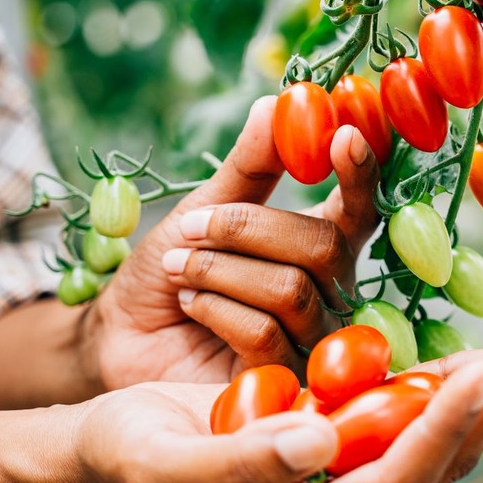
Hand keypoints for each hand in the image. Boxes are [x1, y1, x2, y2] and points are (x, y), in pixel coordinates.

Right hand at [75, 319, 482, 482]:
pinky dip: (448, 378)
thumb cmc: (129, 460)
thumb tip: (321, 441)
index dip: (437, 431)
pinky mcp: (344, 436)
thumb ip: (244, 460)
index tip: (478, 375)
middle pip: (437, 458)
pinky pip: (409, 412)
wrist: (112, 451)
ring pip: (436, 434)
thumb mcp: (170, 464)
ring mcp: (345, 471)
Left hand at [89, 96, 381, 389]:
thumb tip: (278, 102)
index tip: (344, 134)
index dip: (362, 173)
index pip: (361, 208)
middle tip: (193, 227)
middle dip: (250, 229)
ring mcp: (311, 339)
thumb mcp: (204, 208)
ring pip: (291, 290)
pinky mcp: (283, 379)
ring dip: (221, 269)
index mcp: (322, 244)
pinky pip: (266, 333)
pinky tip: (190, 305)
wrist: (121, 335)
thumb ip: (249, 165)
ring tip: (179, 267)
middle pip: (324, 247)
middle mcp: (330, 292)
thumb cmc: (168, 271)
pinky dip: (216, 308)